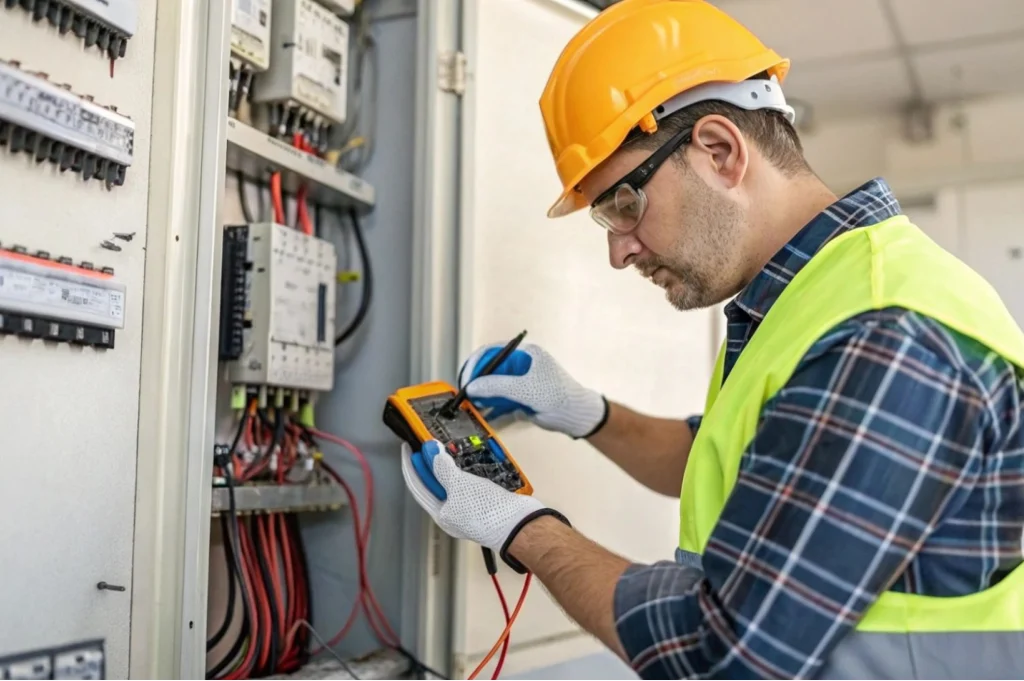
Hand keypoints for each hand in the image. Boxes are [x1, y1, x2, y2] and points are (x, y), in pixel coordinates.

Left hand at [401, 440, 569, 570]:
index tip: (409, 447)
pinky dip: (469, 469)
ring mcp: (471, 507)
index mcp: (441, 513)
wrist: (520, 523)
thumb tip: (432, 454)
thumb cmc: (487, 512)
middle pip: (437, 483)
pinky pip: (472, 482)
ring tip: (449, 448)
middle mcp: (453, 512)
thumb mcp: (460, 486)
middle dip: (433, 462)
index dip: (412, 466)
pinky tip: (471, 459)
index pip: (418, 486)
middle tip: (431, 443)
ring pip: (456, 482)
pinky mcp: (486, 501)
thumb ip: (443, 469)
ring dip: (452, 464)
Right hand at [458, 342, 607, 438]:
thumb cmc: (557, 395)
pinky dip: (493, 408)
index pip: (493, 353)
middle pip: (492, 371)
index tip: (466, 379)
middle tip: (466, 395)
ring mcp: (521, 383)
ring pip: (495, 388)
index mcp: (525, 354)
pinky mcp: (522, 398)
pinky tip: (485, 416)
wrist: (577, 416)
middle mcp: (521, 366)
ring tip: (473, 407)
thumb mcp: (525, 388)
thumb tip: (472, 386)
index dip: (477, 365)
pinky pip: (502, 401)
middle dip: (478, 383)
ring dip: (484, 397)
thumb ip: (497, 386)